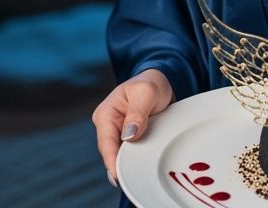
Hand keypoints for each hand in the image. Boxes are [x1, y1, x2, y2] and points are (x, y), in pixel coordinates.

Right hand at [93, 68, 174, 188]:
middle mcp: (108, 127)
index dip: (111, 161)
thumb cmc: (152, 84)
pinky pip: (131, 155)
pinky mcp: (130, 140)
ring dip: (129, 167)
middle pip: (111, 154)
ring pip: (121, 157)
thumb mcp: (146, 93)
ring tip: (137, 182)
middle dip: (119, 169)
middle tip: (131, 185)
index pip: (106, 143)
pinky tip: (143, 173)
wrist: (161, 82)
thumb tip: (128, 136)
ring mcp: (118, 135)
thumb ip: (137, 113)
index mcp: (105, 114)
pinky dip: (136, 163)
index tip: (118, 177)